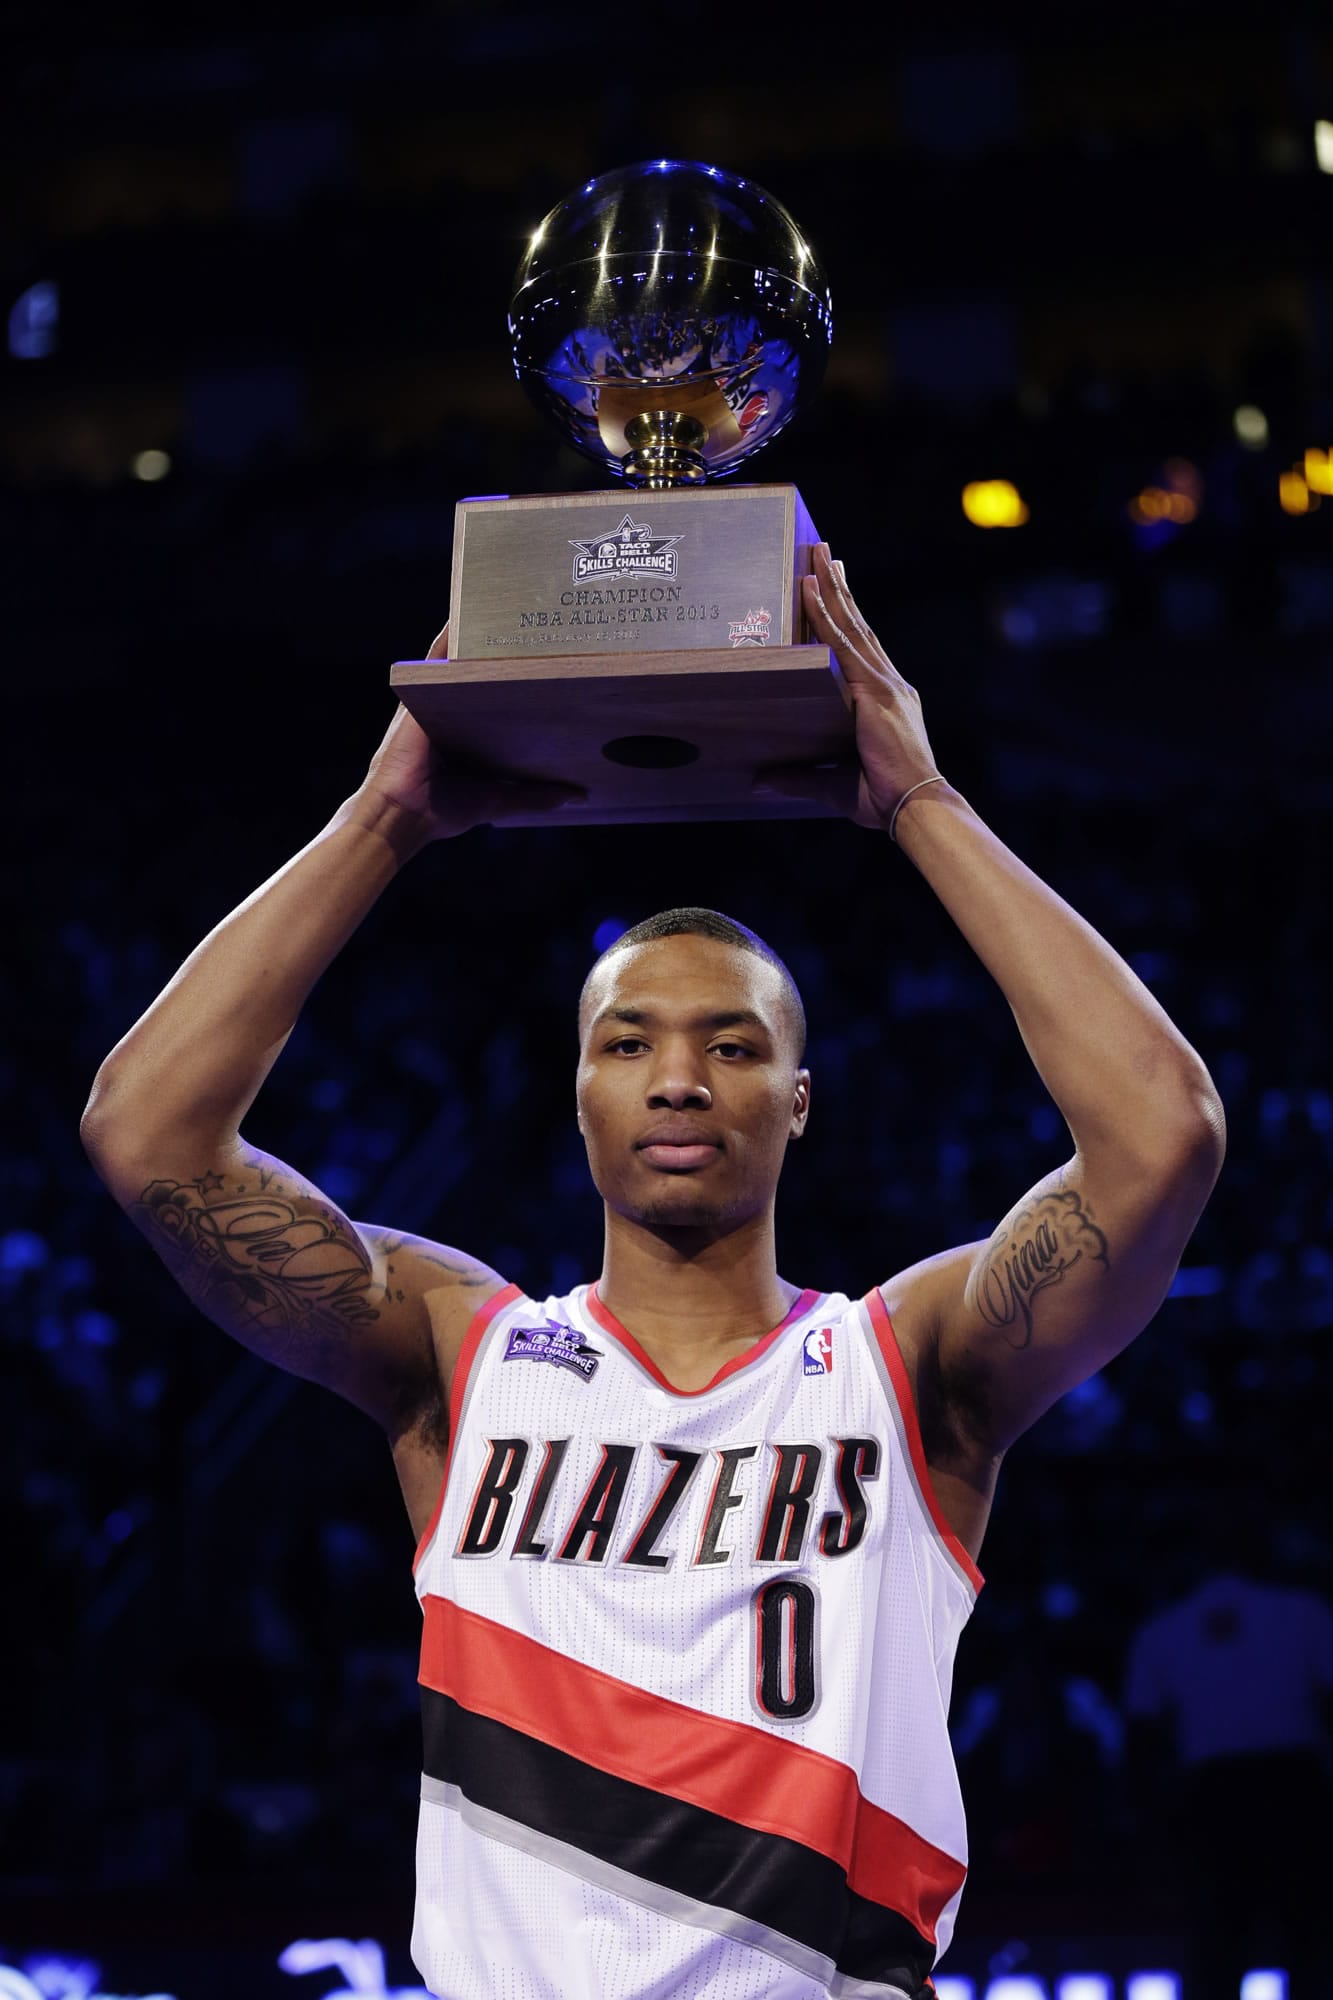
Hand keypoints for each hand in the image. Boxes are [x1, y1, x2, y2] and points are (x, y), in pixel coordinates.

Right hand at [357, 623, 585, 842]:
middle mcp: (453, 711)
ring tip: (505, 610)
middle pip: (483, 676)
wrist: (404, 812)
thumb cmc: (444, 810)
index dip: (523, 685)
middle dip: (504, 656)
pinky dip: (448, 633)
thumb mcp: (500, 800)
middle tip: (536, 632)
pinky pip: (436, 655)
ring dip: (477, 638)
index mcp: (472, 734)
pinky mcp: (421, 689)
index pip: (501, 702)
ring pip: (461, 661)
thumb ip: (536, 796)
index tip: (553, 669)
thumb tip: (578, 795)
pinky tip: (464, 610)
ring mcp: (435, 697)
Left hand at [755, 546, 944, 832]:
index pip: (862, 652)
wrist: (914, 804)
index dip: (849, 620)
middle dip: (842, 589)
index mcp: (886, 702)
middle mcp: (888, 684)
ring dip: (832, 587)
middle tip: (827, 556)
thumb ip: (798, 778)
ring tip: (819, 554)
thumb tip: (761, 782)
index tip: (837, 591)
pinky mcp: (872, 688)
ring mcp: (882, 682)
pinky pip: (841, 642)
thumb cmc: (884, 799)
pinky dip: (824, 613)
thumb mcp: (833, 785)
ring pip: (851, 623)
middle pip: (859, 626)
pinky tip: (810, 587)